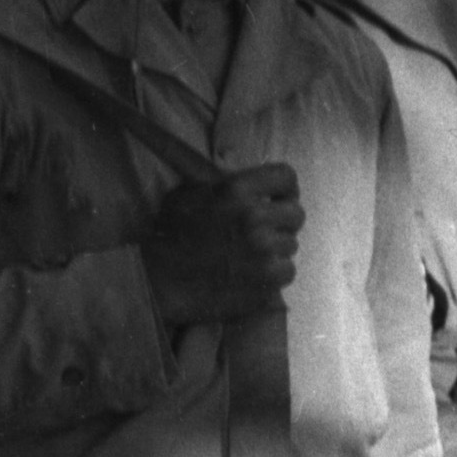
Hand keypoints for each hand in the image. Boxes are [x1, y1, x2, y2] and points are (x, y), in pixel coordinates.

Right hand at [139, 164, 303, 332]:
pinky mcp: (269, 280)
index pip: (285, 176)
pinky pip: (287, 271)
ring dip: (275, 250)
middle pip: (296, 213)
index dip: (285, 189)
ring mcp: (265, 251)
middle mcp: (255, 217)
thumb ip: (227, 186)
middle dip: (281, 222)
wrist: (161, 280)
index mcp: (236, 190)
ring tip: (248, 255)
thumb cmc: (171, 235)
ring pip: (291, 245)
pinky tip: (250, 274)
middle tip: (263, 231)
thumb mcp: (190, 194)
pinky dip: (274, 274)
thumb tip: (256, 185)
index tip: (279, 199)